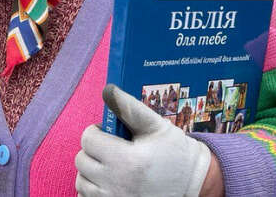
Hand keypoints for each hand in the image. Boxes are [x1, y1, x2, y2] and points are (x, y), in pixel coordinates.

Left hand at [75, 84, 212, 196]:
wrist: (193, 186)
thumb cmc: (174, 153)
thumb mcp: (156, 126)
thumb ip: (129, 107)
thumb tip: (107, 89)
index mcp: (127, 160)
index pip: (88, 139)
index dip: (98, 132)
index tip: (110, 135)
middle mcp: (117, 184)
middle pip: (82, 159)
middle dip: (95, 151)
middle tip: (113, 150)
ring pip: (81, 179)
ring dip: (92, 171)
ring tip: (113, 166)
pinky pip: (85, 196)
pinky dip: (94, 188)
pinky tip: (111, 182)